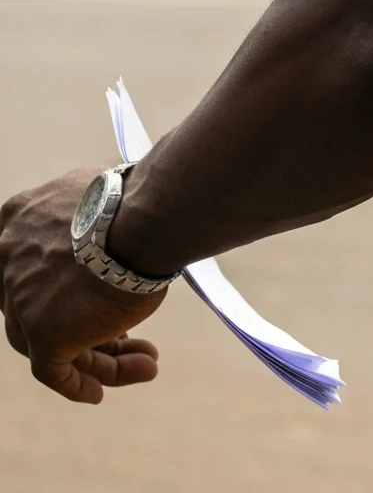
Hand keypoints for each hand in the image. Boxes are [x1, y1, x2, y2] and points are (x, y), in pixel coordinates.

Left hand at [0, 166, 166, 403]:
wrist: (146, 218)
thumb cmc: (138, 198)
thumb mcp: (102, 190)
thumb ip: (94, 210)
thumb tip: (119, 208)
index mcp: (18, 219)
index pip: (27, 264)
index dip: (55, 287)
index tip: (89, 297)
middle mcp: (8, 262)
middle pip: (39, 310)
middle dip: (85, 328)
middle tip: (124, 337)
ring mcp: (24, 302)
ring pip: (52, 343)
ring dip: (102, 358)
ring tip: (147, 364)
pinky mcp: (46, 335)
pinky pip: (57, 371)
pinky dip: (80, 384)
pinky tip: (101, 393)